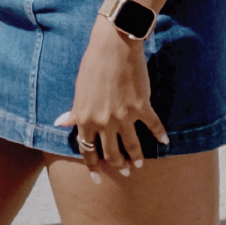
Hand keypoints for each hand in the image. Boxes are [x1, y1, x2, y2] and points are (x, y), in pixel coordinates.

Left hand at [56, 19, 164, 179]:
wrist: (113, 46)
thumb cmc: (92, 65)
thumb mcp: (79, 90)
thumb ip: (74, 111)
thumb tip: (60, 123)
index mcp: (85, 118)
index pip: (87, 150)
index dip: (92, 166)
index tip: (97, 178)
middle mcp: (104, 122)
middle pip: (111, 153)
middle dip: (118, 165)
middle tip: (124, 171)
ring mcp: (123, 116)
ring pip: (132, 146)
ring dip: (136, 158)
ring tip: (139, 164)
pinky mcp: (141, 106)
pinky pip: (153, 126)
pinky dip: (159, 134)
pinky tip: (164, 141)